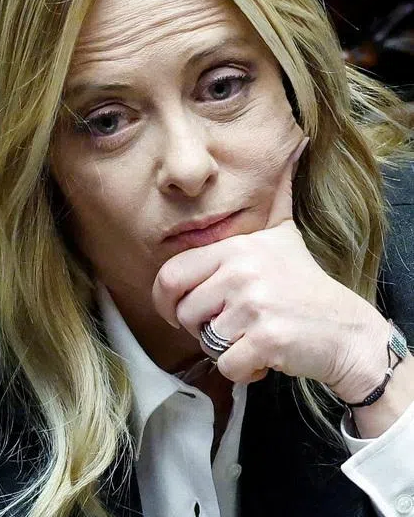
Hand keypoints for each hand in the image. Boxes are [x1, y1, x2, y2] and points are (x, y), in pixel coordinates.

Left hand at [152, 138, 389, 400]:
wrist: (348, 332)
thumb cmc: (306, 288)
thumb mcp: (284, 235)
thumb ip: (277, 197)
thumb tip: (297, 146)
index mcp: (236, 248)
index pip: (169, 277)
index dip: (168, 301)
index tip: (185, 312)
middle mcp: (243, 271)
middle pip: (183, 314)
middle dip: (201, 329)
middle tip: (232, 326)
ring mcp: (255, 304)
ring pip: (205, 341)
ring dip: (226, 349)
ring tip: (254, 336)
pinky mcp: (267, 338)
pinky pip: (226, 365)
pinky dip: (243, 370)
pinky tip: (266, 356)